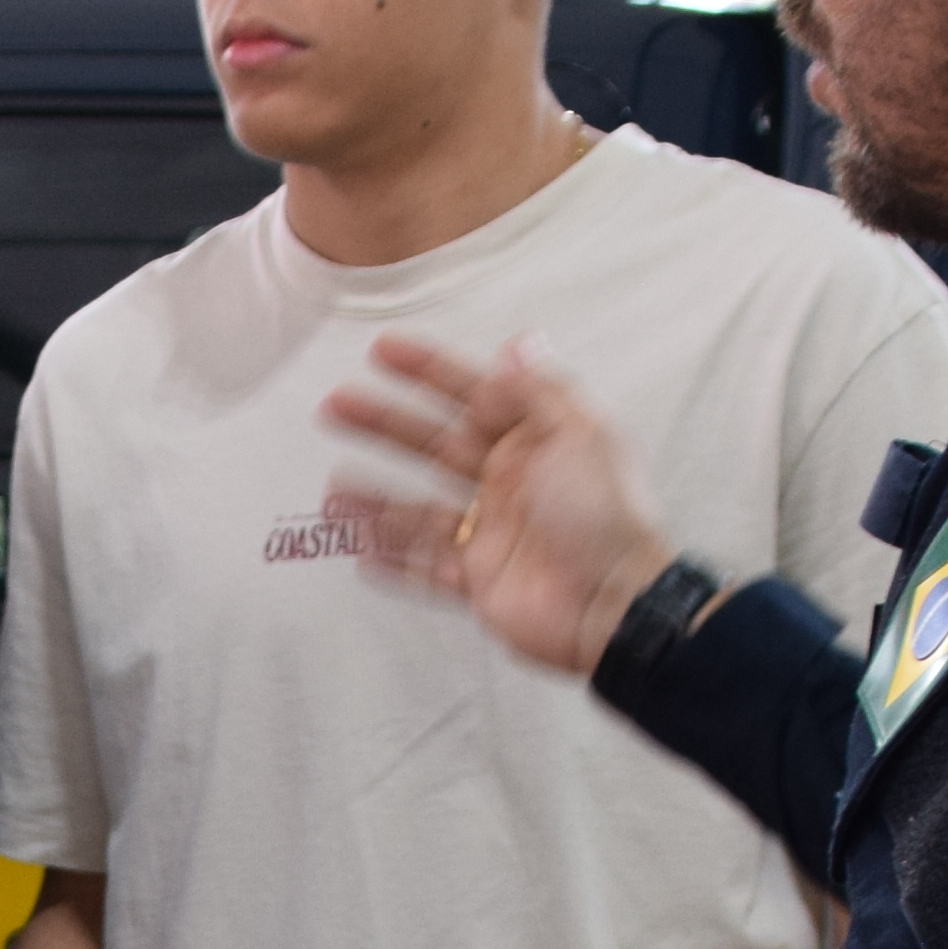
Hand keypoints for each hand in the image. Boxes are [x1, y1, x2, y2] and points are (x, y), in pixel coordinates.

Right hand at [317, 331, 679, 679]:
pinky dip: (392, 561)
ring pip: (418, 510)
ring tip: (332, 491)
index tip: (384, 351)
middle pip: (433, 445)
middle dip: (383, 424)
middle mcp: (508, 484)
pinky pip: (425, 568)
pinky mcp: (479, 582)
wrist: (614, 605)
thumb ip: (540, 390)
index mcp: (534, 443)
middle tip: (336, 406)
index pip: (471, 395)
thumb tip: (516, 343)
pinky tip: (358, 548)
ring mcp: (491, 535)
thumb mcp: (580, 435)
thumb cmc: (607, 517)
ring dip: (374, 498)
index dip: (427, 371)